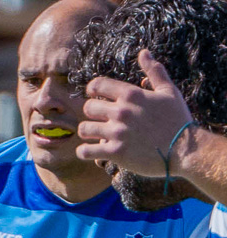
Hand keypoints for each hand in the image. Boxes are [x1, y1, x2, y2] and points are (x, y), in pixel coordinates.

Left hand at [77, 52, 195, 176]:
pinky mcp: (115, 152)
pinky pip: (85, 151)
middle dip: (92, 112)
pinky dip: (86, 152)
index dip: (92, 89)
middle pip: (88, 108)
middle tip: (101, 118)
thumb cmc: (177, 118)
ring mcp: (117, 133)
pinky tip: (95, 151)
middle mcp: (122, 112)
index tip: (95, 95)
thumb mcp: (168, 91)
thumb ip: (154, 71)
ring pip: (84, 129)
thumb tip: (143, 52)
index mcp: (132, 95)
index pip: (97, 85)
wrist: (185, 148)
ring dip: (89, 132)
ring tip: (98, 134)